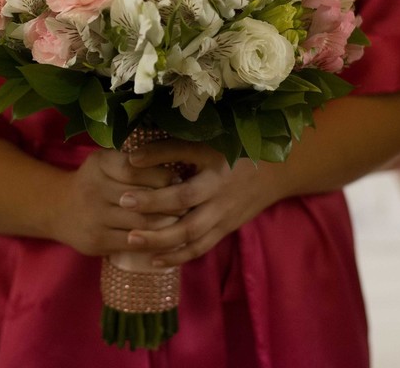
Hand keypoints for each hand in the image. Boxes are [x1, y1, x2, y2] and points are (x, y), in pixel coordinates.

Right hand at [46, 148, 177, 256]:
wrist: (58, 208)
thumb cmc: (94, 181)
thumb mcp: (106, 162)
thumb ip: (133, 162)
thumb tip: (177, 166)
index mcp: (99, 164)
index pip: (135, 169)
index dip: (161, 175)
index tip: (180, 180)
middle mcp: (94, 188)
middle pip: (141, 197)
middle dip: (169, 202)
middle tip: (190, 203)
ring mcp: (94, 217)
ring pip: (139, 222)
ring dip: (166, 223)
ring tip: (184, 220)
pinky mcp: (97, 240)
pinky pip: (133, 243)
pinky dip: (153, 241)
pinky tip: (168, 238)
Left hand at [118, 140, 282, 266]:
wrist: (277, 171)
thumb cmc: (237, 149)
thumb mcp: (212, 139)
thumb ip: (176, 145)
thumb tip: (135, 153)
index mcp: (215, 159)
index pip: (184, 155)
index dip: (157, 157)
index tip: (128, 160)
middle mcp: (219, 187)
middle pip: (184, 199)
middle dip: (153, 203)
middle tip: (122, 202)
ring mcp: (223, 212)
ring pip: (190, 231)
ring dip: (160, 238)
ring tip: (130, 239)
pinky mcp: (225, 229)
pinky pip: (200, 247)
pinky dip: (177, 256)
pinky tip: (153, 259)